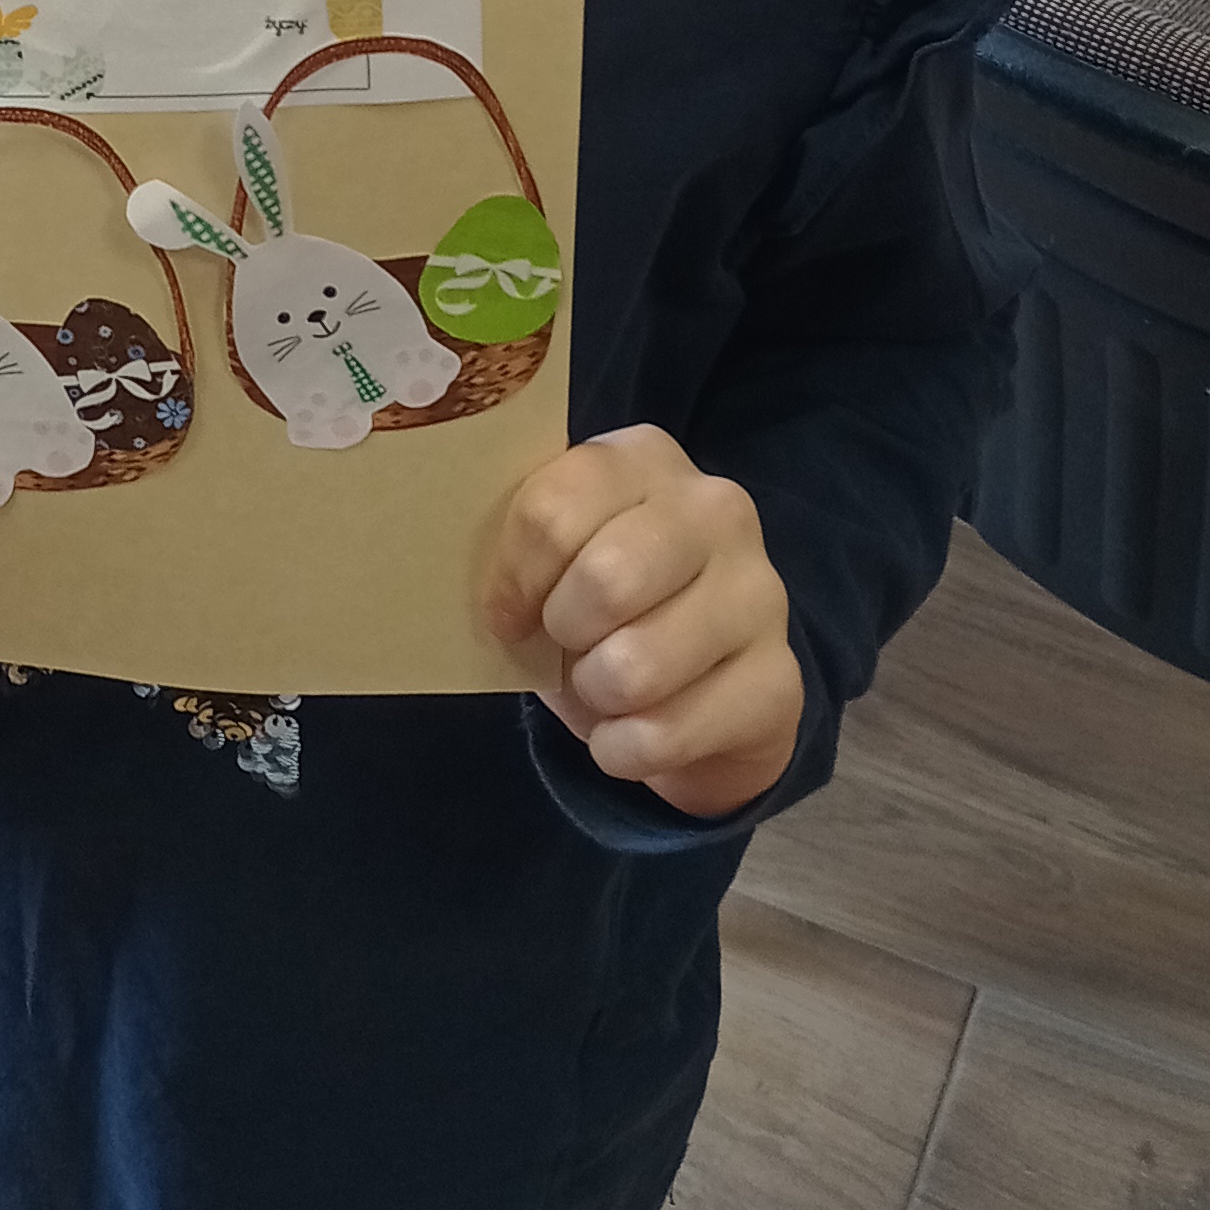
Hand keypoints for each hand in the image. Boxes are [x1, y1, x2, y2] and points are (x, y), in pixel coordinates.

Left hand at [482, 424, 804, 819]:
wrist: (706, 682)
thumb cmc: (604, 605)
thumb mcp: (558, 556)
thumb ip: (514, 539)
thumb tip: (429, 560)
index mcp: (644, 459)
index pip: (552, 507)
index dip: (513, 577)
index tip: (507, 611)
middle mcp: (716, 509)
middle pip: (603, 581)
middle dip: (563, 634)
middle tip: (566, 645)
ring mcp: (761, 593)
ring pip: (633, 666)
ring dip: (594, 697)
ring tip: (602, 686)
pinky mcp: (780, 681)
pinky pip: (664, 734)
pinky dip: (624, 751)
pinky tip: (632, 734)